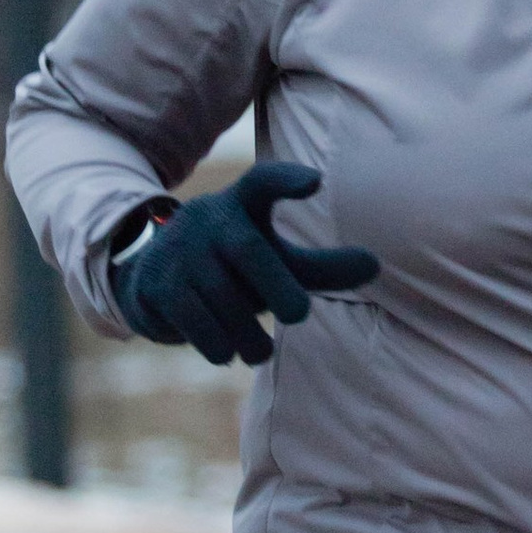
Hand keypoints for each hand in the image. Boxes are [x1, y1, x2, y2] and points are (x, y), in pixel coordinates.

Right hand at [112, 158, 378, 365]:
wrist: (156, 281)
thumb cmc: (236, 268)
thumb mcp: (277, 261)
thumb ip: (323, 267)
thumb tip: (375, 265)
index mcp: (243, 204)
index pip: (264, 182)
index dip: (287, 179)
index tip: (315, 181)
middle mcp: (210, 219)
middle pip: (249, 249)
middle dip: (276, 285)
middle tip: (299, 316)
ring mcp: (181, 250)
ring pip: (223, 297)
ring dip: (247, 334)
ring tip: (261, 353)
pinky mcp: (160, 284)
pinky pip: (194, 320)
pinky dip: (217, 344)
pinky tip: (226, 352)